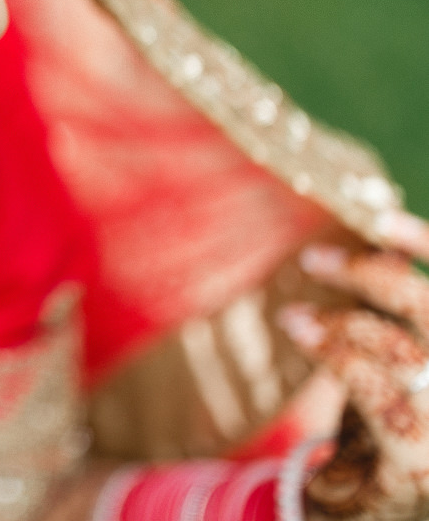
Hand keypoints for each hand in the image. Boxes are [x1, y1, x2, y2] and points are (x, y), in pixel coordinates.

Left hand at [281, 224, 428, 519]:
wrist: (360, 508)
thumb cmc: (381, 425)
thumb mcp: (391, 362)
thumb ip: (393, 313)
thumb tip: (379, 240)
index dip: (428, 246)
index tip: (380, 219)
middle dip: (375, 278)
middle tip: (314, 259)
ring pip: (408, 352)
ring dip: (343, 322)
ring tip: (295, 314)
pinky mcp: (419, 465)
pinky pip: (381, 395)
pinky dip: (339, 356)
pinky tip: (305, 336)